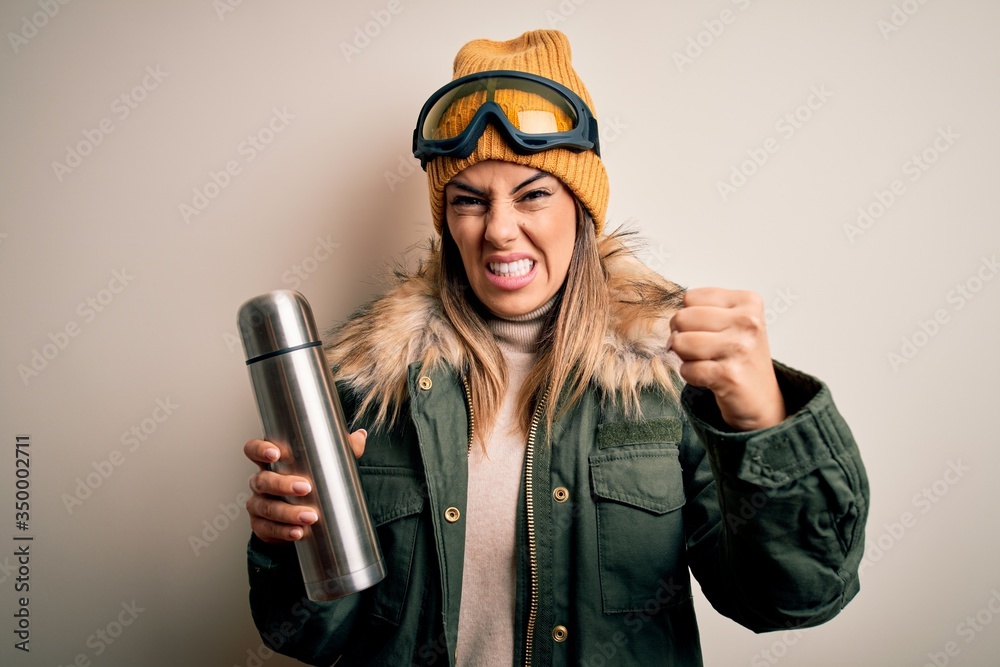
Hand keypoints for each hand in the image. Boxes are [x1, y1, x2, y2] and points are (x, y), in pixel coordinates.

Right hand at [244, 430, 367, 543]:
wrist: (304, 515)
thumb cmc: (312, 481)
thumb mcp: (328, 463)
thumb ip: (343, 449)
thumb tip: (360, 436)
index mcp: (271, 461)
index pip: (254, 449)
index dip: (260, 450)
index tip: (276, 454)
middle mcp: (260, 482)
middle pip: (262, 480)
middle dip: (282, 484)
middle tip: (306, 488)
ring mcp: (258, 504)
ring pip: (265, 507)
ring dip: (287, 513)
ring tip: (310, 517)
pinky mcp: (261, 526)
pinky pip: (267, 529)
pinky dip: (283, 532)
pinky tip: (298, 533)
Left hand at [669, 287, 785, 430]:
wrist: (761, 398)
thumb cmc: (740, 357)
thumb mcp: (732, 322)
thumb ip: (702, 311)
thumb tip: (671, 323)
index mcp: (748, 302)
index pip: (690, 297)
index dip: (689, 316)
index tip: (707, 331)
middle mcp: (748, 322)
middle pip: (682, 317)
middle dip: (683, 336)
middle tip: (703, 349)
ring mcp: (740, 348)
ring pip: (680, 342)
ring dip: (685, 357)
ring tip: (706, 361)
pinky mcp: (729, 375)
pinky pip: (686, 369)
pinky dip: (691, 375)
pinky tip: (709, 377)